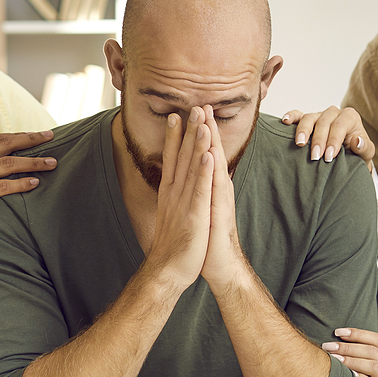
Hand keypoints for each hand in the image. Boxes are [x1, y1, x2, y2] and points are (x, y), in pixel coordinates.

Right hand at [0, 130, 56, 251]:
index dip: (18, 135)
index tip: (37, 134)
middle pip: (3, 144)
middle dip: (29, 139)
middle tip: (51, 137)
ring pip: (7, 164)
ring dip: (32, 162)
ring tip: (51, 163)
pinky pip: (2, 186)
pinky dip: (20, 184)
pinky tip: (35, 184)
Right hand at [143, 109, 214, 291]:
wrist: (169, 270)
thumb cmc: (174, 244)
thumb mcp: (172, 214)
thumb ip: (173, 196)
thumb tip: (172, 184)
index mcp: (171, 192)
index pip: (172, 159)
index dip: (175, 136)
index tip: (176, 115)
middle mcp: (175, 193)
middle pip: (181, 156)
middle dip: (188, 130)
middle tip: (193, 106)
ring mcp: (185, 202)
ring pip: (192, 167)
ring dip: (197, 143)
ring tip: (202, 120)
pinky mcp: (195, 215)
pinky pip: (200, 189)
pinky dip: (203, 172)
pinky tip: (208, 155)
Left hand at [200, 106, 248, 293]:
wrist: (220, 264)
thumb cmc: (208, 237)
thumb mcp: (201, 207)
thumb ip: (200, 189)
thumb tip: (196, 175)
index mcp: (209, 186)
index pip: (204, 154)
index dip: (199, 133)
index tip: (194, 110)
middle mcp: (217, 188)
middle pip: (211, 153)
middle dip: (206, 129)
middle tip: (202, 103)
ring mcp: (219, 199)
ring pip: (215, 165)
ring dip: (211, 142)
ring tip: (207, 120)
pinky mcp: (219, 212)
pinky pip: (215, 188)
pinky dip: (212, 170)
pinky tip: (210, 155)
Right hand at [280, 106, 373, 166]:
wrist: (348, 157)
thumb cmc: (357, 154)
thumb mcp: (366, 153)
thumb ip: (364, 147)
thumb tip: (356, 141)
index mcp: (350, 117)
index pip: (340, 125)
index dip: (333, 140)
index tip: (328, 157)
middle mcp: (334, 113)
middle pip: (323, 122)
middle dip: (318, 140)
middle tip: (315, 157)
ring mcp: (319, 115)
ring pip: (309, 118)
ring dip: (303, 131)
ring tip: (300, 144)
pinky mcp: (307, 120)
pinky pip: (298, 115)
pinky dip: (291, 117)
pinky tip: (285, 122)